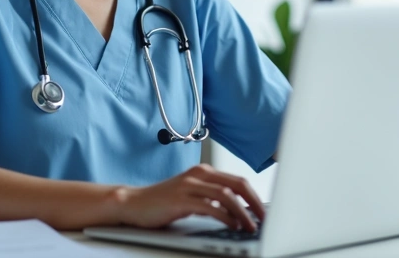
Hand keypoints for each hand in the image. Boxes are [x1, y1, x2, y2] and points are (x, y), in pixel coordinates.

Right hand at [115, 163, 264, 230]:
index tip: (263, 211)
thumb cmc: (163, 201)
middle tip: (264, 218)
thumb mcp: (192, 195)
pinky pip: (210, 207)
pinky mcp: (181, 200)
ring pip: (226, 195)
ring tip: (250, 226)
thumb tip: (236, 210)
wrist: (134, 203)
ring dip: (242, 212)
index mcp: (204, 172)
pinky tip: (231, 225)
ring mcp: (189, 186)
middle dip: (254, 203)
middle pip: (237, 185)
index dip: (254, 196)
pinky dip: (225, 216)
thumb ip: (211, 198)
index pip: (238, 181)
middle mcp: (198, 175)